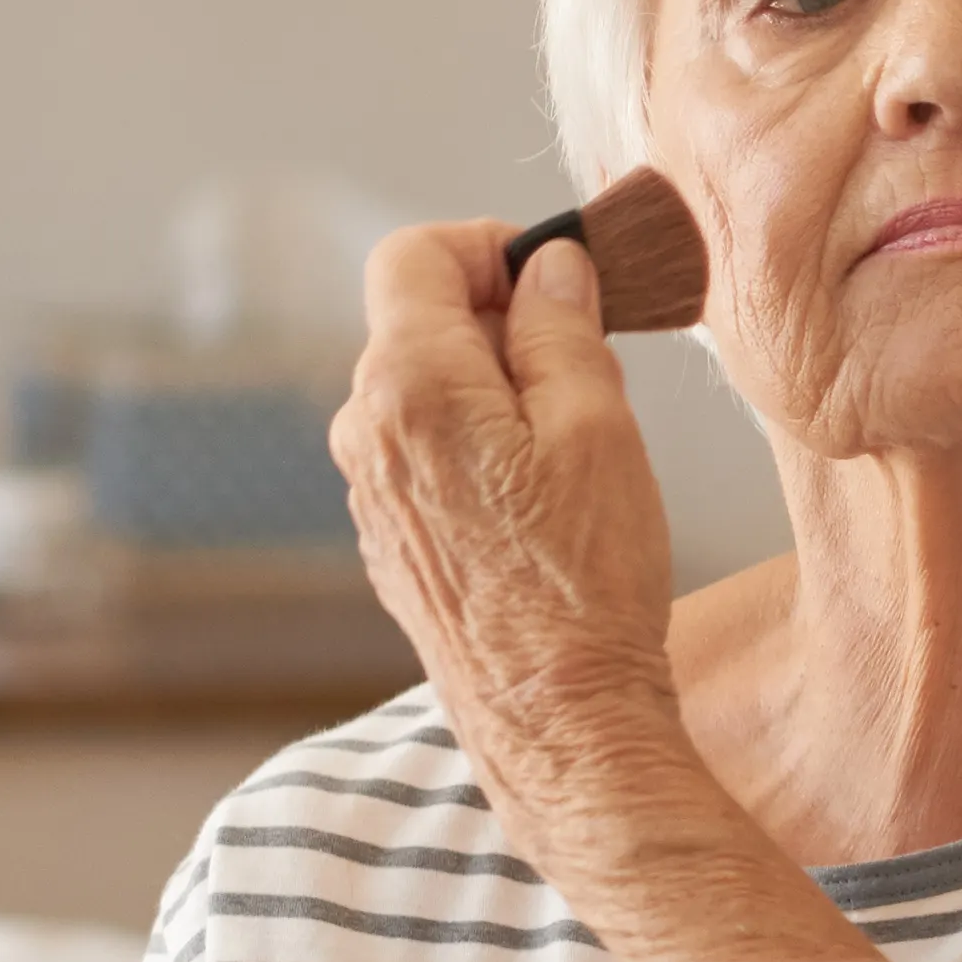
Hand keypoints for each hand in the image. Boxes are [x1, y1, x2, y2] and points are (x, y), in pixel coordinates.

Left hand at [330, 219, 687, 773]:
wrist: (557, 715)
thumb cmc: (585, 578)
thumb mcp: (598, 428)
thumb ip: (561, 330)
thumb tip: (548, 269)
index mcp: (408, 383)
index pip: (412, 256)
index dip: (488, 247)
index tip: (555, 276)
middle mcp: (364, 428)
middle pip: (418, 324)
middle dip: (503, 324)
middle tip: (592, 369)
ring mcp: (367, 489)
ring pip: (424, 393)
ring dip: (495, 392)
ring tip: (577, 450)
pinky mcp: (389, 538)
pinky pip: (425, 456)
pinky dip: (479, 449)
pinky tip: (543, 506)